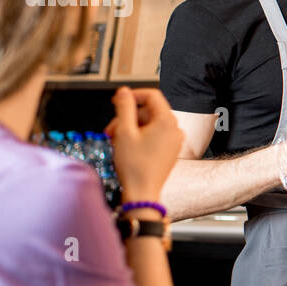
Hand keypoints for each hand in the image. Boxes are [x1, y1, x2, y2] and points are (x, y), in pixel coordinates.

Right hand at [104, 87, 183, 201]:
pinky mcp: (170, 151)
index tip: (117, 101)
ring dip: (130, 127)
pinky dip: (139, 137)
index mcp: (167, 121)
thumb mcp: (124, 131)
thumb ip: (124, 107)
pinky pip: (154, 135)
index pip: (152, 95)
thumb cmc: (134, 166)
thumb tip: (124, 92)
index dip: (132, 95)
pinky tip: (126, 146)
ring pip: (149, 124)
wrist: (142, 193)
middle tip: (111, 129)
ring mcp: (174, 141)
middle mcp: (175, 129)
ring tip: (116, 140)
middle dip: (127, 117)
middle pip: (149, 111)